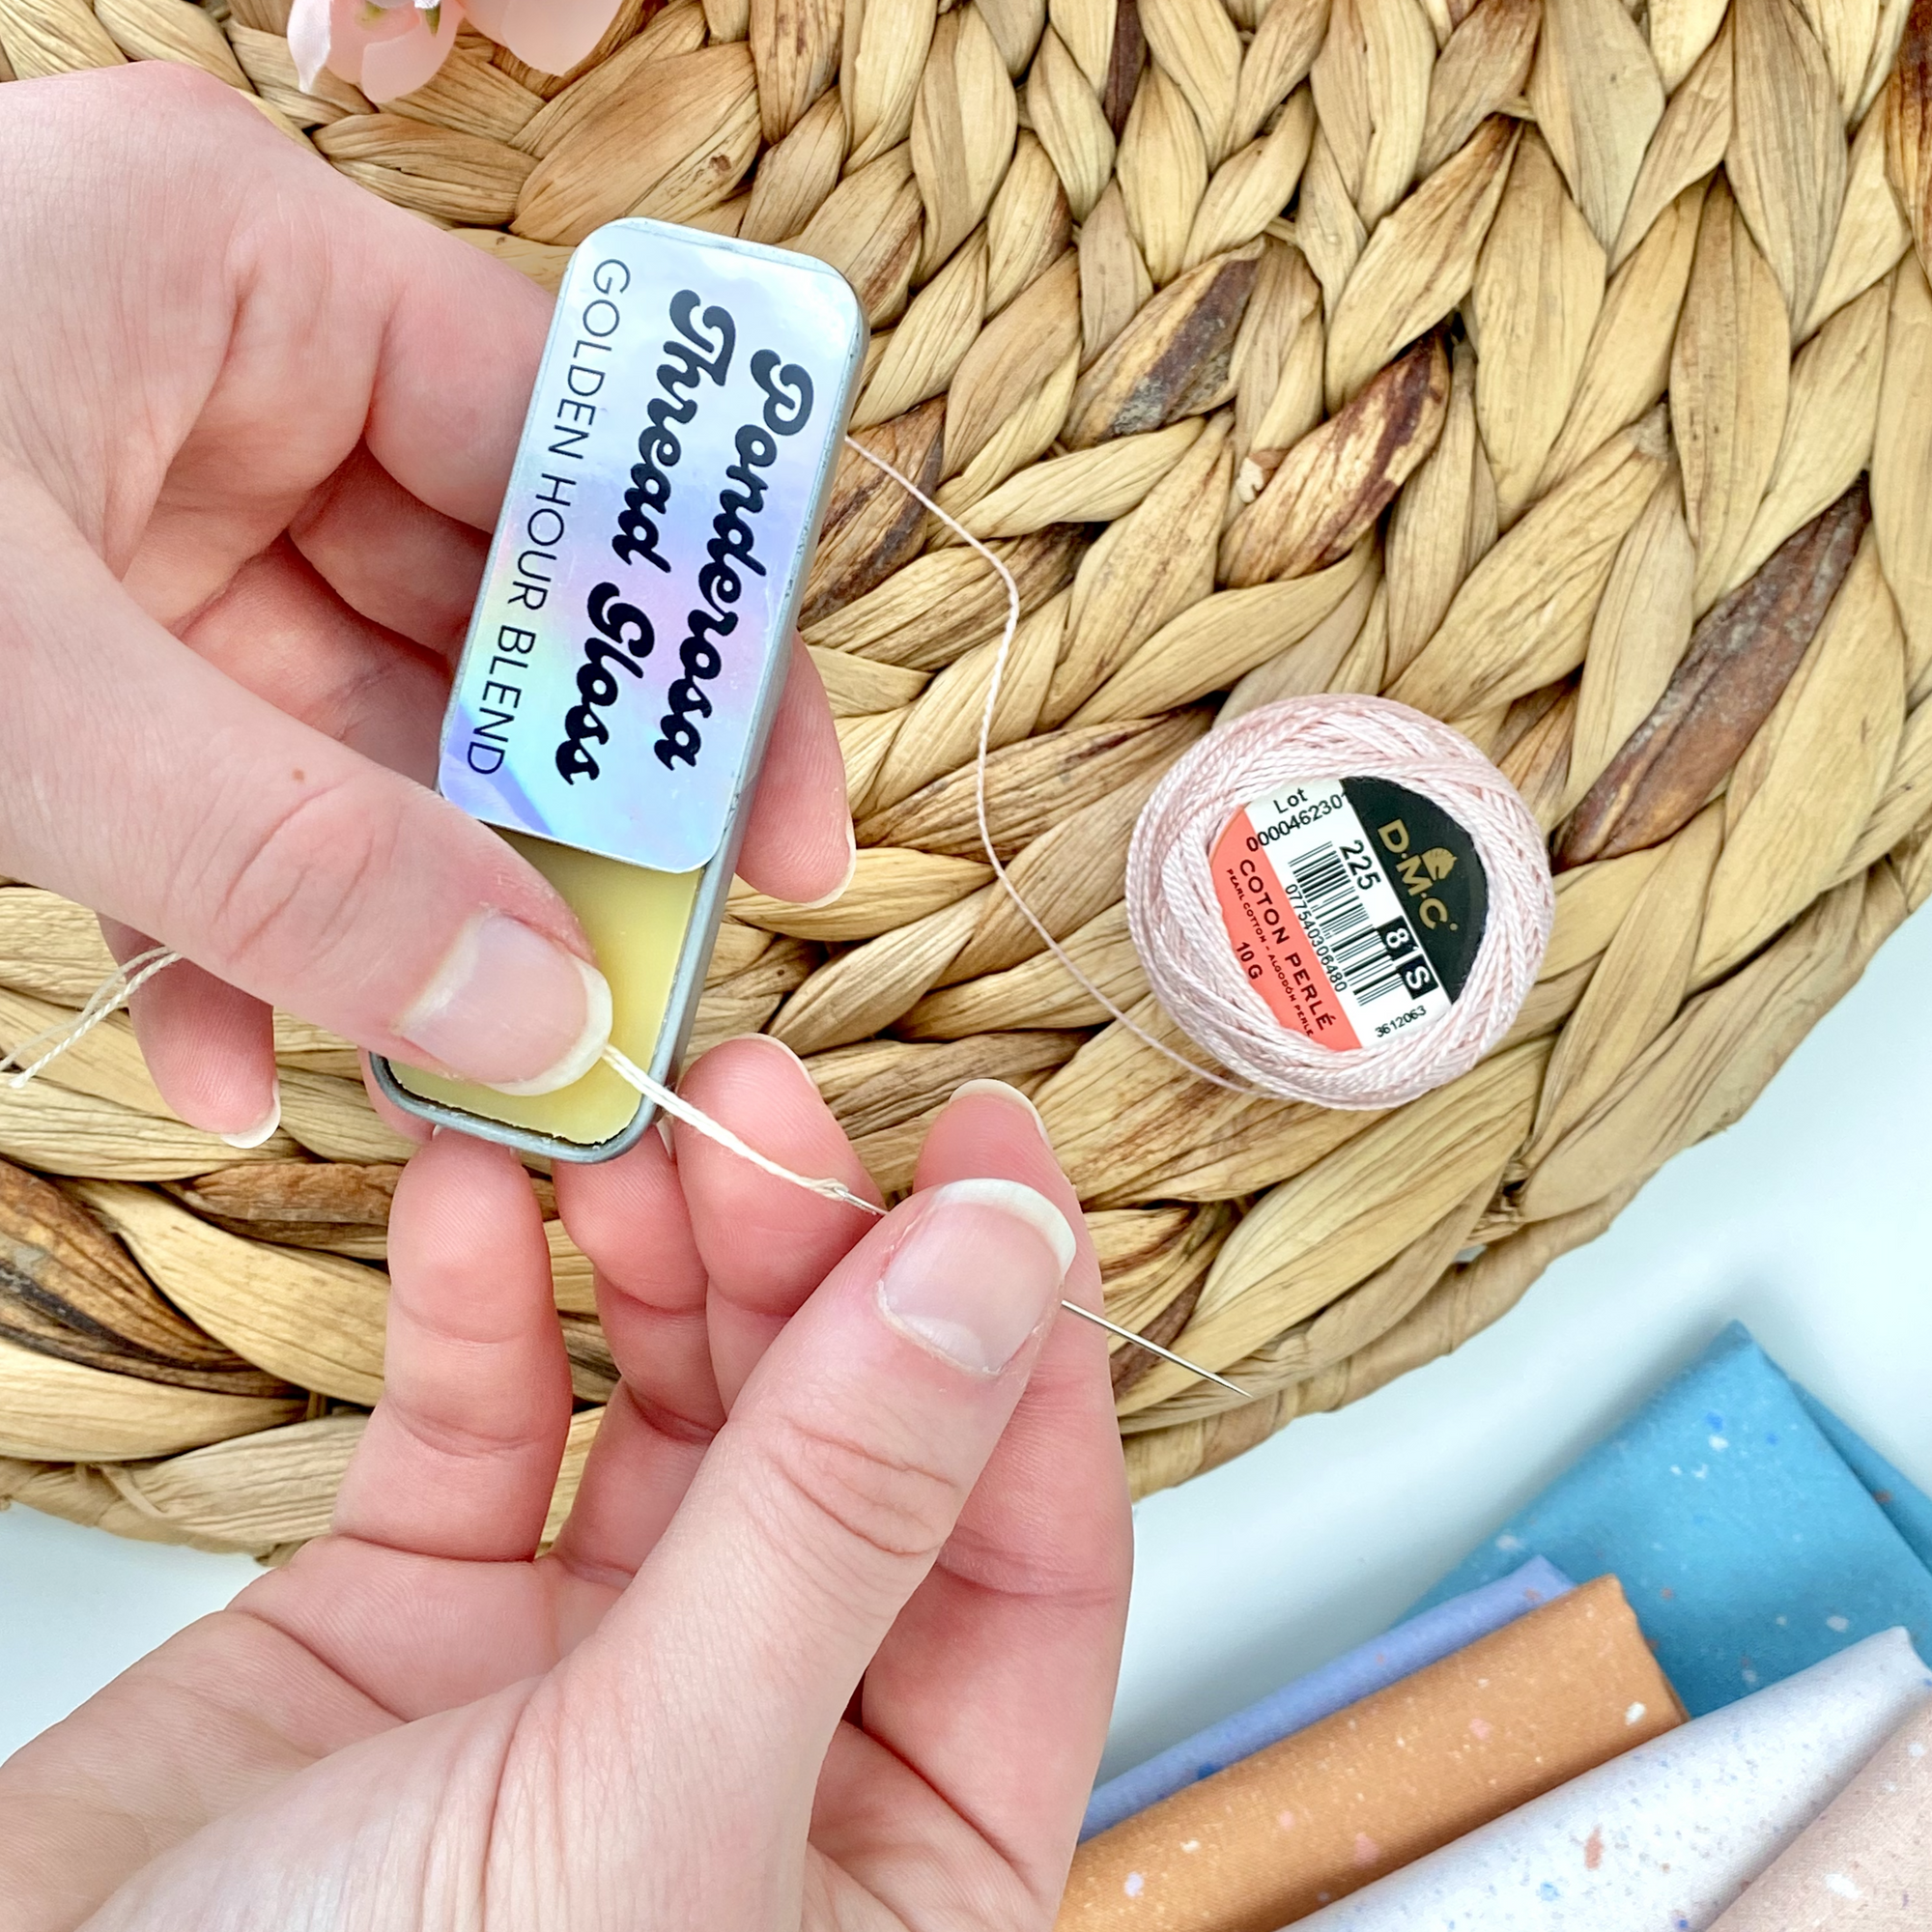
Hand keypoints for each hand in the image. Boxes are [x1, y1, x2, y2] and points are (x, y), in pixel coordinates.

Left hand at [0, 68, 849, 1138]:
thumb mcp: (19, 702)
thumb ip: (301, 864)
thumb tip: (548, 1017)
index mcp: (244, 262)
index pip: (577, 450)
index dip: (702, 650)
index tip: (773, 830)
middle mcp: (218, 363)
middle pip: (480, 613)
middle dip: (534, 831)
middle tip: (615, 996)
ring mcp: (138, 500)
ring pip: (348, 728)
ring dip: (387, 915)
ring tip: (442, 1074)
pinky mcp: (64, 625)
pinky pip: (217, 779)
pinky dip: (239, 924)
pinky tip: (238, 1055)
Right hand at [0, 1046, 1130, 1929]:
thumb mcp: (663, 1786)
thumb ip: (839, 1517)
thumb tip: (996, 1279)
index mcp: (896, 1862)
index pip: (1034, 1563)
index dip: (1024, 1351)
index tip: (994, 1164)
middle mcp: (765, 1750)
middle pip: (852, 1448)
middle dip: (813, 1260)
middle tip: (759, 1105)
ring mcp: (589, 1673)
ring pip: (682, 1409)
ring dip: (665, 1249)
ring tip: (635, 1122)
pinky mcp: (418, 1614)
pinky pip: (488, 1419)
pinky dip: (486, 1295)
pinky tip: (478, 1186)